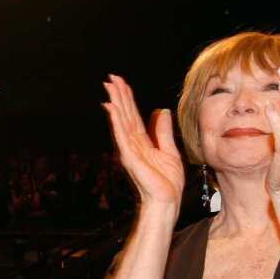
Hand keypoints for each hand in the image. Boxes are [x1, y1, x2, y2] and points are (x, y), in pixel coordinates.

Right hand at [102, 75, 183, 206]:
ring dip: (115, 102)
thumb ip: (163, 131)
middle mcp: (132, 144)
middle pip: (124, 115)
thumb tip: (161, 112)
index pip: (133, 116)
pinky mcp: (130, 157)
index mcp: (142, 142)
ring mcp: (129, 150)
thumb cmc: (168, 182)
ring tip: (109, 86)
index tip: (121, 83)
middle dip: (118, 96)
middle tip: (111, 78)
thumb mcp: (170, 150)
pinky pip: (122, 135)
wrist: (167, 200)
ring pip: (121, 121)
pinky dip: (116, 120)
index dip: (127, 99)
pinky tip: (111, 108)